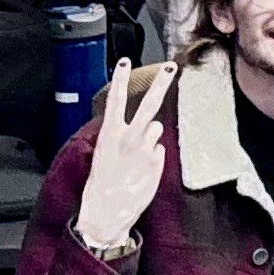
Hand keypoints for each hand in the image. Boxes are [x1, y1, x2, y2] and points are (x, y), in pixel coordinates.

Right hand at [72, 60, 175, 252]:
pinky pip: (159, 150)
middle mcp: (129, 138)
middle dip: (160, 83)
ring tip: (136, 154)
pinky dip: (153, 155)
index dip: (120, 80)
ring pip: (156, 129)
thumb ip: (124, 136)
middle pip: (148, 104)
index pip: (115, 100)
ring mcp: (145, 150)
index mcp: (109, 134)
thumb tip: (147, 128)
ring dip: (151, 136)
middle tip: (172, 67)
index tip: (125, 62)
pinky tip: (141, 168)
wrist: (107, 212)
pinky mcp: (157, 162)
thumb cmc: (102, 184)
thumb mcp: (104, 154)